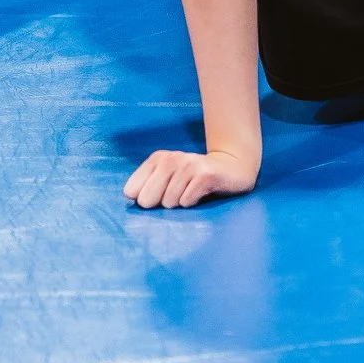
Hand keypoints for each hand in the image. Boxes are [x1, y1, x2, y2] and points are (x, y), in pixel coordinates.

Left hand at [124, 147, 257, 209]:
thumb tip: (130, 195)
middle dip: (160, 204)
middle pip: (147, 199)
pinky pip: (186, 201)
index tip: (159, 195)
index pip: (132, 190)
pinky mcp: (205, 175)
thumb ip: (146, 186)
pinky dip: (193, 203)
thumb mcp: (167, 179)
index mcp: (158, 158)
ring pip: (168, 202)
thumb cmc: (194, 179)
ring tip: (192, 192)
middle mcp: (171, 158)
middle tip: (177, 196)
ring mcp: (189, 165)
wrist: (233, 168)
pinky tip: (202, 193)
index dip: (144, 199)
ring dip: (180, 203)